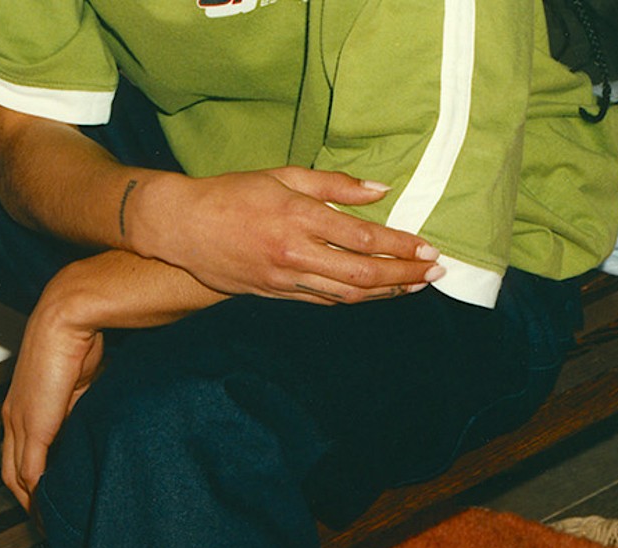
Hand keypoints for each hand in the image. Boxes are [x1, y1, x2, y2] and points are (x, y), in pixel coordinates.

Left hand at [0, 292, 105, 507]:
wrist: (68, 318)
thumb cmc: (74, 342)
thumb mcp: (75, 387)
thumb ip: (74, 414)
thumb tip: (83, 434)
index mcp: (19, 407)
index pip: (16, 456)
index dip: (28, 482)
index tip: (44, 500)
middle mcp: (12, 417)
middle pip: (10, 474)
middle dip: (26, 502)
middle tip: (44, 522)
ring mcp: (19, 423)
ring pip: (18, 478)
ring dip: (32, 504)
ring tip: (48, 524)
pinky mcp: (34, 427)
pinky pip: (31, 471)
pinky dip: (39, 494)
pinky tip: (49, 510)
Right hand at [126, 168, 442, 303]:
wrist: (182, 227)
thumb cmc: (232, 193)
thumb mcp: (283, 175)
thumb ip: (334, 185)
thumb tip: (379, 190)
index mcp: (299, 217)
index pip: (364, 238)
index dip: (401, 247)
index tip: (428, 249)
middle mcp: (295, 253)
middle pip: (362, 276)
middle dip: (403, 276)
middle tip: (434, 273)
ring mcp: (284, 279)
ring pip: (346, 295)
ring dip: (384, 293)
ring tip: (413, 286)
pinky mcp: (274, 294)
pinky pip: (322, 301)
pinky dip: (352, 299)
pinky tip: (374, 294)